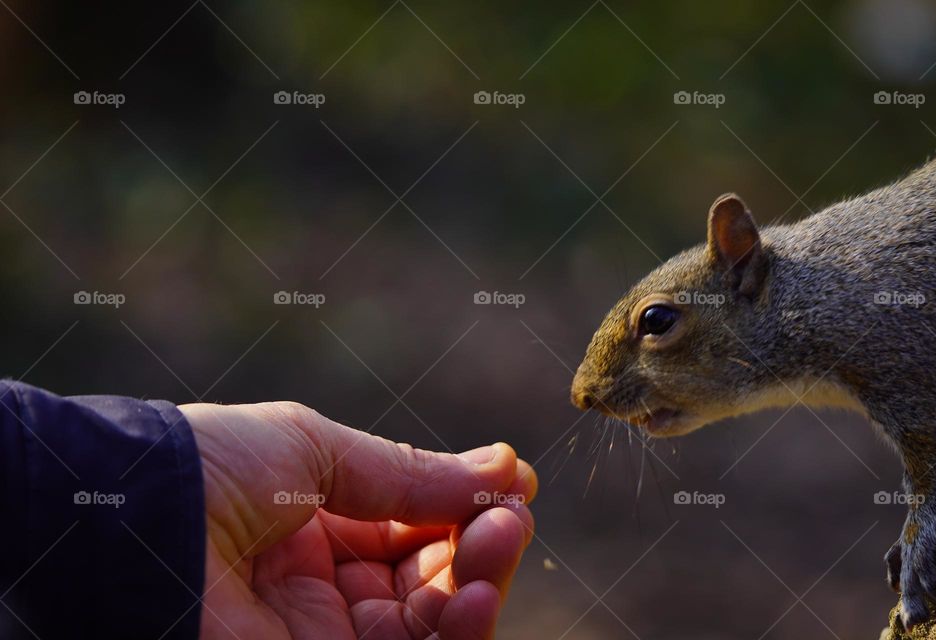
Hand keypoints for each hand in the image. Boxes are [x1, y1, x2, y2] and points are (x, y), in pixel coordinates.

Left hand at [179, 401, 536, 639]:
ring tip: (502, 541)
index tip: (515, 482)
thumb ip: (409, 474)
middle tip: (511, 516)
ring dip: (480, 585)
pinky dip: (456, 632)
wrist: (135, 522)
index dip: (463, 506)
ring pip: (430, 625)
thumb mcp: (318, 451)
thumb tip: (505, 468)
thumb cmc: (212, 467)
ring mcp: (324, 634)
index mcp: (318, 524)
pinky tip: (478, 592)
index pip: (412, 525)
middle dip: (480, 544)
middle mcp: (325, 585)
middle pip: (431, 577)